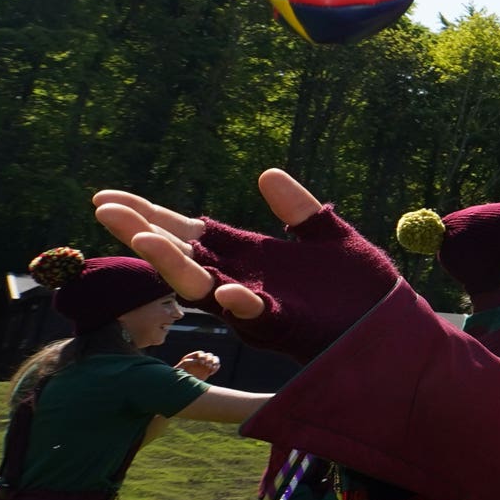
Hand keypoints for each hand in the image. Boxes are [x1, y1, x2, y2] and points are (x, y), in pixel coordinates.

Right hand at [95, 169, 398, 360]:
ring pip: (204, 288)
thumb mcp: (329, 235)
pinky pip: (256, 316)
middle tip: (104, 210)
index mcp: (247, 257)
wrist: (394, 324)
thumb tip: (266, 174)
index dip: (149, 215)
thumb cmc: (359, 287)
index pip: (187, 232)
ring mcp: (258, 306)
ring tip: (146, 239)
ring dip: (174, 265)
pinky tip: (228, 290)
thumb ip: (298, 209)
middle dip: (142, 234)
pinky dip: (241, 303)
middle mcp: (240, 281)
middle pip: (180, 256)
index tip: (106, 198)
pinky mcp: (286, 325)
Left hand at [175, 350, 221, 379]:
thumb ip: (186, 362)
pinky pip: (216, 366)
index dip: (202, 357)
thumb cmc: (179, 375)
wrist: (183, 384)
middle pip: (209, 355)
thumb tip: (196, 361)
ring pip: (215, 359)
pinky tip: (211, 373)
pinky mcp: (209, 370)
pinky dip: (216, 368)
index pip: (200, 353)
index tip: (201, 363)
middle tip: (207, 366)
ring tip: (211, 369)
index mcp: (193, 357)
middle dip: (209, 360)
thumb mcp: (179, 368)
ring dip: (215, 363)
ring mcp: (206, 364)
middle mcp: (200, 359)